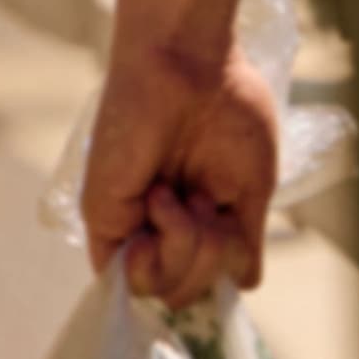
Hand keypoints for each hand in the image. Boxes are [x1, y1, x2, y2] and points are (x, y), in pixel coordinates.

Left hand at [78, 36, 278, 302]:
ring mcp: (133, 229)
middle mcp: (163, 230)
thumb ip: (244, 240)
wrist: (189, 66)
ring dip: (190, 248)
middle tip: (211, 203)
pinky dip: (161, 246)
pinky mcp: (105, 224)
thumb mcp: (253, 186)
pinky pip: (133, 277)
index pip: (210, 279)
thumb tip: (247, 285)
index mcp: (201, 218)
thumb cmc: (230, 109)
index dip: (223, 271)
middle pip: (189, 292)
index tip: (233, 236)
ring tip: (186, 196)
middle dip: (213, 258)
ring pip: (165, 290)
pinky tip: (164, 202)